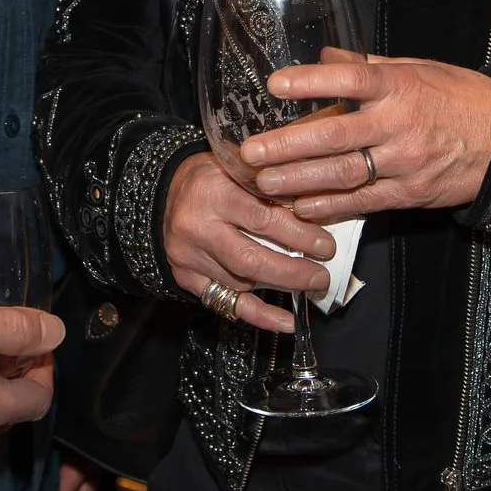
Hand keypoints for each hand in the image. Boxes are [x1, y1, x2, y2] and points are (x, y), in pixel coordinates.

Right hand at [160, 152, 332, 334]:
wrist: (164, 192)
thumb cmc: (211, 178)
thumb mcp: (239, 168)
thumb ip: (271, 189)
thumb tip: (318, 214)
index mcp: (212, 191)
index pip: (261, 217)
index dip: (298, 234)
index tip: (326, 246)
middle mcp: (196, 226)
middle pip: (249, 257)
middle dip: (292, 271)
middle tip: (321, 275)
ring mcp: (189, 256)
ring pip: (240, 281)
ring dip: (280, 287)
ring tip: (308, 286)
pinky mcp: (186, 278)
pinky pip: (227, 303)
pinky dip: (260, 315)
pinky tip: (286, 321)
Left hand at [241, 55, 490, 221]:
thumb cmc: (460, 97)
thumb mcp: (419, 68)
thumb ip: (370, 65)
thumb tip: (326, 55)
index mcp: (400, 85)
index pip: (351, 78)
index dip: (311, 82)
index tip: (275, 85)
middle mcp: (399, 123)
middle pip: (335, 136)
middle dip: (288, 146)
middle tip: (250, 153)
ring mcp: (405, 162)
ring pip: (343, 174)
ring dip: (299, 181)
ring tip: (264, 183)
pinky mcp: (410, 193)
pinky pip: (363, 202)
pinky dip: (329, 206)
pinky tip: (300, 207)